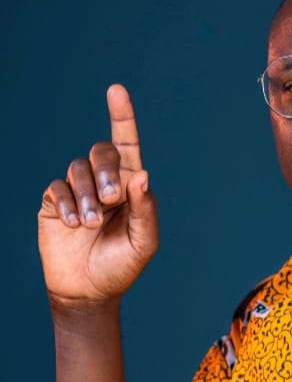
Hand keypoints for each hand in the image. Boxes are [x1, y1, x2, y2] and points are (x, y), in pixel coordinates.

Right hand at [38, 84, 158, 307]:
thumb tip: (143, 175)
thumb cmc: (121, 266)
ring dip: (86, 196)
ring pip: (77, 169)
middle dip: (106, 172)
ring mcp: (78, 190)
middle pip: (102, 152)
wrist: (88, 291)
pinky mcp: (55, 202)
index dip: (121, 115)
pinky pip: (57, 187)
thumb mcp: (142, 243)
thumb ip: (145, 210)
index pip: (126, 143)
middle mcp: (104, 181)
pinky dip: (68, 203)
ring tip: (90, 225)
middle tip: (110, 200)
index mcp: (130, 185)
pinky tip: (75, 225)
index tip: (116, 90)